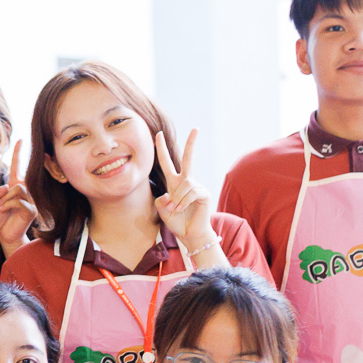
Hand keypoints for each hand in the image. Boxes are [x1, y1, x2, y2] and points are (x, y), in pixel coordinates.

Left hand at [0, 138, 37, 253]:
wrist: (5, 235)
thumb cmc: (0, 218)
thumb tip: (6, 187)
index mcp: (16, 186)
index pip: (18, 166)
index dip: (19, 153)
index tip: (21, 139)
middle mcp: (26, 191)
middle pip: (18, 180)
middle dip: (4, 193)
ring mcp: (31, 200)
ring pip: (18, 189)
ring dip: (5, 199)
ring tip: (1, 208)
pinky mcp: (32, 209)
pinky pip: (19, 200)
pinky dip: (8, 205)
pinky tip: (5, 211)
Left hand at [151, 129, 215, 258]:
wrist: (189, 234)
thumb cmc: (177, 222)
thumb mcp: (163, 211)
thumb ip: (161, 201)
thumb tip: (169, 194)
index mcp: (173, 183)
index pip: (166, 162)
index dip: (161, 149)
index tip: (158, 134)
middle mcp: (186, 182)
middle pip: (188, 158)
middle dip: (191, 143)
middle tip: (196, 128)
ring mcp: (197, 187)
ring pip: (185, 184)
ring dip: (178, 198)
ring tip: (176, 209)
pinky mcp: (204, 194)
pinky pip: (192, 192)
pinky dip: (184, 201)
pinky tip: (183, 209)